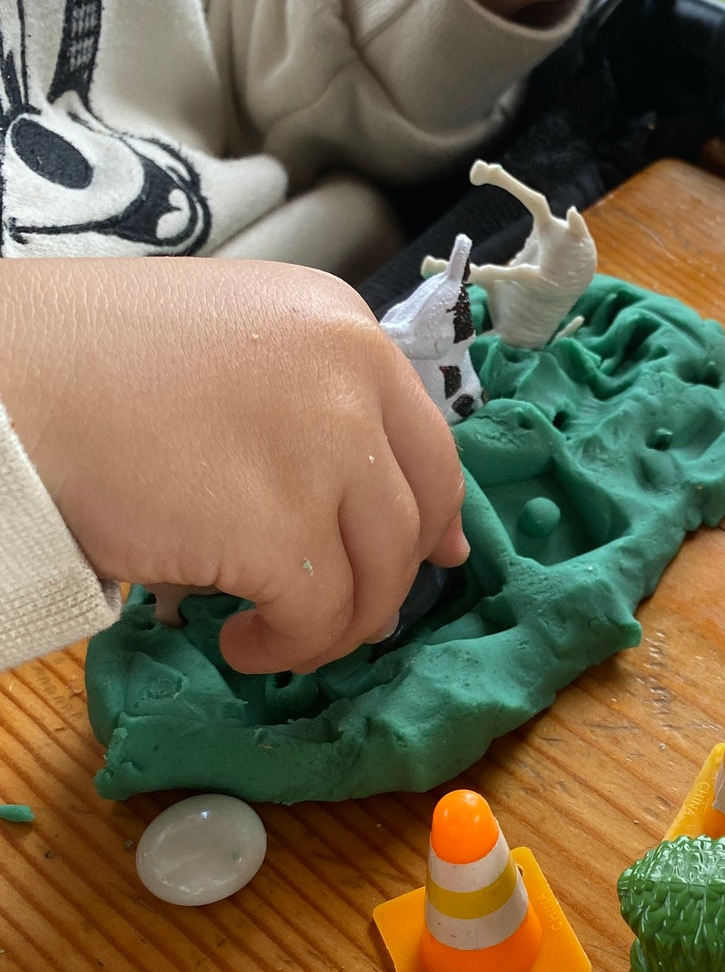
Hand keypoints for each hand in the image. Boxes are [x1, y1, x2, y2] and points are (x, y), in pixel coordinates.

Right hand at [0, 260, 468, 674]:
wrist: (6, 379)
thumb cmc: (88, 361)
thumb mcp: (233, 342)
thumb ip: (312, 401)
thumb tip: (381, 504)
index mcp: (343, 325)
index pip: (427, 437)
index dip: (434, 510)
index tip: (435, 552)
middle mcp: (352, 378)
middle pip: (417, 510)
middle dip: (392, 579)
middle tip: (351, 616)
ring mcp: (324, 453)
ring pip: (379, 575)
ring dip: (333, 625)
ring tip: (272, 633)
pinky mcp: (282, 530)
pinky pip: (318, 618)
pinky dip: (285, 646)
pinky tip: (237, 640)